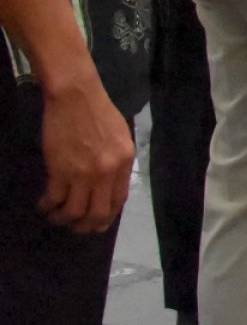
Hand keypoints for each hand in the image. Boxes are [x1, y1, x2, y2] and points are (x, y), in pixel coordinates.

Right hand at [37, 77, 133, 232]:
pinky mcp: (60, 171)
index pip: (118, 200)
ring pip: (74, 212)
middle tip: (76, 227)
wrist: (76, 97)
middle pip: (98, 213)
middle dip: (86, 226)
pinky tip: (44, 205)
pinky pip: (54, 200)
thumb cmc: (98, 112)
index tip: (98, 222)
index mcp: (124, 162)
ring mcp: (83, 173)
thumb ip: (116, 162)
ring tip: (56, 216)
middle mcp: (106, 172)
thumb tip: (109, 184)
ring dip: (63, 219)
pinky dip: (48, 207)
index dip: (107, 216)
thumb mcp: (120, 137)